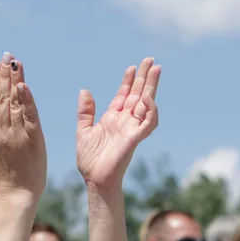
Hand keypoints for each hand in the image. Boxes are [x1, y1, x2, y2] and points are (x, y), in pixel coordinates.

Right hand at [0, 53, 46, 201]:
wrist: (16, 194)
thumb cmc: (4, 175)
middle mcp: (3, 130)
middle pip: (2, 98)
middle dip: (4, 75)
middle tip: (6, 56)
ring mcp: (17, 134)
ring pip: (14, 103)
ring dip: (14, 81)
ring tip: (15, 63)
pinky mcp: (33, 139)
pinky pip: (29, 116)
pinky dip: (26, 100)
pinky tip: (23, 85)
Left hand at [76, 58, 160, 190]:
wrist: (95, 180)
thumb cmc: (90, 160)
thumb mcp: (84, 131)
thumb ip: (86, 112)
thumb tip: (84, 90)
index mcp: (113, 119)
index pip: (124, 95)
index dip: (128, 81)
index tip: (132, 67)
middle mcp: (125, 121)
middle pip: (138, 94)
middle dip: (145, 78)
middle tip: (150, 60)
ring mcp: (131, 129)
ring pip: (146, 104)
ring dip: (152, 87)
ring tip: (155, 69)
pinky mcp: (135, 139)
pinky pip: (148, 123)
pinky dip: (150, 110)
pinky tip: (147, 97)